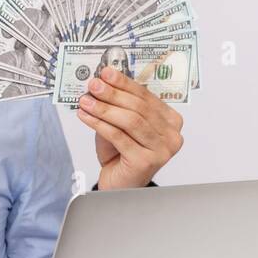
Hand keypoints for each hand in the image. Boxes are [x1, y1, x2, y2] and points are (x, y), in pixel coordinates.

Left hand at [75, 65, 183, 189]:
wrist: (119, 184)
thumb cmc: (122, 153)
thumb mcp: (121, 124)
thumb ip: (118, 105)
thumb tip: (102, 82)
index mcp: (171, 120)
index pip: (146, 96)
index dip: (124, 83)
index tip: (106, 73)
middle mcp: (172, 135)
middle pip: (139, 107)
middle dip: (113, 94)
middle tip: (94, 85)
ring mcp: (162, 150)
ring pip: (130, 121)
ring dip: (104, 108)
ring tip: (86, 100)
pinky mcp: (146, 161)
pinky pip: (119, 137)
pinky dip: (99, 124)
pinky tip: (86, 116)